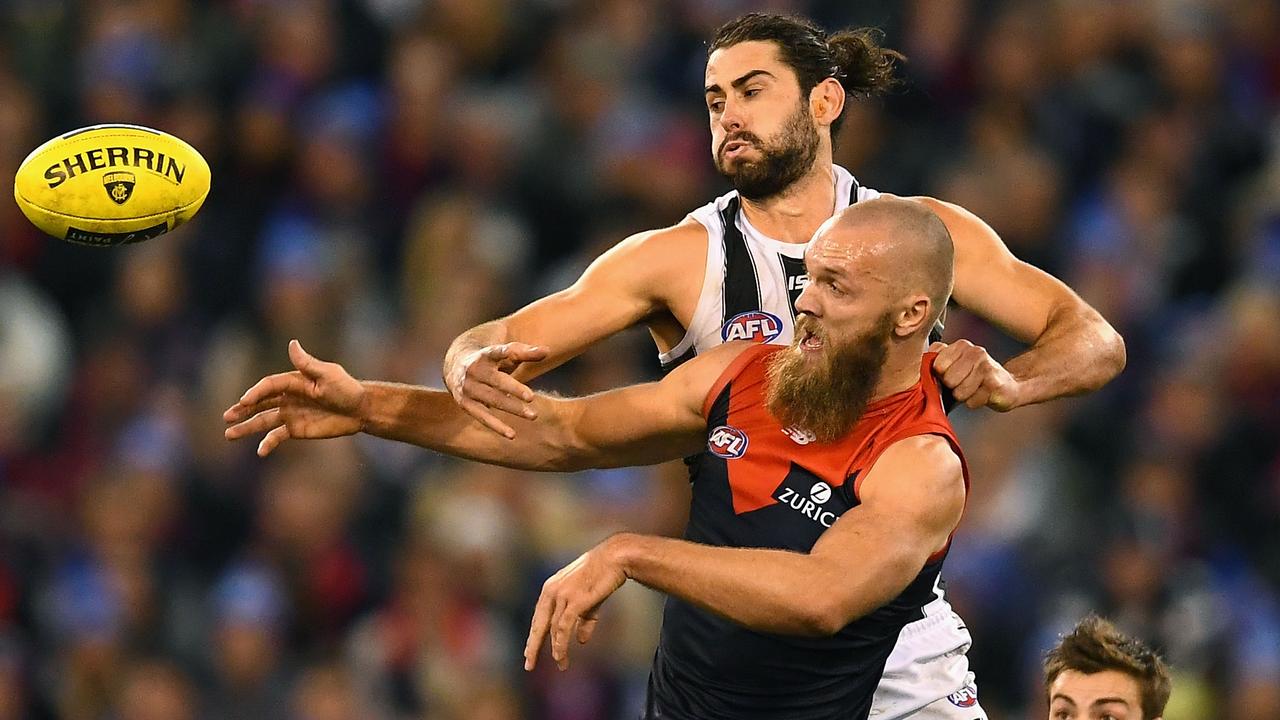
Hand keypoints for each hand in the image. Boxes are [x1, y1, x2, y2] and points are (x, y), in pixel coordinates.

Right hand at [223, 340, 367, 455]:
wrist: (360, 410)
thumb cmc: (346, 389)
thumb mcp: (327, 375)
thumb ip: (307, 363)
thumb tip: (292, 343)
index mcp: (293, 381)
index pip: (268, 386)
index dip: (255, 393)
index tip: (244, 402)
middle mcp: (287, 397)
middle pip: (260, 403)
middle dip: (242, 410)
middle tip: (226, 417)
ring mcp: (290, 414)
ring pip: (263, 421)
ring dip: (247, 427)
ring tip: (229, 435)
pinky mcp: (296, 429)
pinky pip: (277, 436)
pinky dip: (267, 443)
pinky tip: (260, 452)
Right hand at [444, 342, 548, 438]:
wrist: (455, 367)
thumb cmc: (490, 361)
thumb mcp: (504, 354)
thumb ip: (525, 353)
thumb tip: (547, 351)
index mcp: (486, 354)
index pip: (501, 352)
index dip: (517, 354)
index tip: (538, 357)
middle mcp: (474, 370)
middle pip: (497, 380)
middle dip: (514, 389)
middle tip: (532, 397)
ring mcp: (468, 388)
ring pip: (492, 399)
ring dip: (513, 408)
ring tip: (533, 415)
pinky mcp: (465, 403)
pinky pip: (482, 416)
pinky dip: (497, 426)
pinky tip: (512, 435)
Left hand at [524, 536, 628, 671]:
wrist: (614, 558)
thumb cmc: (602, 576)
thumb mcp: (589, 600)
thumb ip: (584, 621)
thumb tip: (581, 641)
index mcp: (550, 588)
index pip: (539, 616)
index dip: (535, 635)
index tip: (530, 651)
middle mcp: (551, 591)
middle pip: (538, 624)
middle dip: (533, 646)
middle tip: (529, 664)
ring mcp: (562, 595)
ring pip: (552, 629)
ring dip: (556, 650)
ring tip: (560, 664)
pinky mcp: (574, 600)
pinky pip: (563, 627)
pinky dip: (561, 643)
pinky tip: (560, 655)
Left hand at [930, 340, 1020, 410]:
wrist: (1005, 386)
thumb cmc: (973, 377)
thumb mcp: (954, 364)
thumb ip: (935, 360)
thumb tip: (918, 370)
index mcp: (961, 345)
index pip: (937, 366)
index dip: (940, 376)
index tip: (950, 375)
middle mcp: (975, 352)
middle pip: (948, 380)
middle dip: (953, 388)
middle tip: (963, 384)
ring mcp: (987, 367)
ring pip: (959, 393)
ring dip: (964, 397)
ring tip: (973, 389)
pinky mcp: (995, 384)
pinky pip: (971, 402)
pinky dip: (974, 403)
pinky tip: (982, 394)